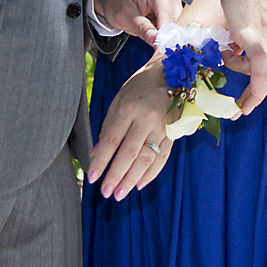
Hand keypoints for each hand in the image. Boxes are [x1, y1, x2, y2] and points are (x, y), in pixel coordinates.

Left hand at [86, 50, 172, 198]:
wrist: (169, 73)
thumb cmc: (139, 87)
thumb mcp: (118, 100)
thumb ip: (107, 126)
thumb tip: (96, 154)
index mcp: (128, 107)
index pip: (111, 139)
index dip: (101, 160)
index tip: (92, 177)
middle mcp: (146, 118)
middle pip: (129, 153)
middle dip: (116, 175)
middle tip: (106, 193)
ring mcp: (162, 126)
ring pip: (146, 159)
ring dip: (132, 179)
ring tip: (120, 193)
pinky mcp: (174, 133)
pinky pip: (163, 158)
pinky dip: (151, 174)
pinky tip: (139, 184)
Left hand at [93, 0, 182, 45]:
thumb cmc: (117, 2)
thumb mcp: (125, 16)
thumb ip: (141, 28)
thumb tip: (155, 40)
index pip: (167, 16)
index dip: (165, 34)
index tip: (160, 48)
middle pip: (176, 23)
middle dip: (167, 38)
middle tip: (156, 48)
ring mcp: (172, 5)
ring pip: (177, 28)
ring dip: (167, 38)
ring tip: (152, 39)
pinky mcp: (171, 13)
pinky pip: (173, 29)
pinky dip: (165, 37)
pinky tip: (156, 37)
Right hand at [218, 0, 266, 113]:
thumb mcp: (236, 17)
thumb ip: (235, 37)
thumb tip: (228, 53)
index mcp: (266, 34)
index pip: (262, 65)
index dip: (252, 83)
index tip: (240, 98)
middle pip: (264, 74)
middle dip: (252, 95)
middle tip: (238, 109)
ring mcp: (265, 39)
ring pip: (262, 75)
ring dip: (244, 83)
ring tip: (225, 64)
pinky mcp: (255, 37)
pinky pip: (261, 69)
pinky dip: (257, 88)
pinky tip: (246, 101)